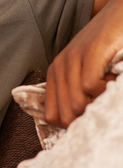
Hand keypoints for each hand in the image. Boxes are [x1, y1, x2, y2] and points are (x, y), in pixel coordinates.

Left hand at [44, 0, 122, 125]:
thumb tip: (78, 120)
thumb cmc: (111, 44)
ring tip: (109, 88)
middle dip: (86, 119)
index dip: (75, 123)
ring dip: (98, 104)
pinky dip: (105, 90)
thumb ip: (79, 91)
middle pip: (65, 115)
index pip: (53, 116)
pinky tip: (113, 79)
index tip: (93, 113)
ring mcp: (73, 57)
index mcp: (56, 73)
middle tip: (102, 103)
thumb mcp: (89, 69)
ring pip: (76, 104)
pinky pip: (89, 86)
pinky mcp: (91, 50)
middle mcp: (60, 66)